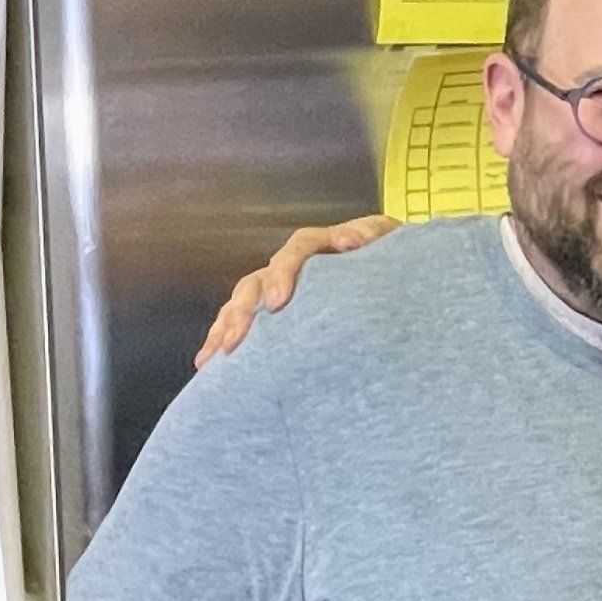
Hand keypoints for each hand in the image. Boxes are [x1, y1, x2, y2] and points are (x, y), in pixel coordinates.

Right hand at [193, 215, 400, 366]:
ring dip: (226, 328)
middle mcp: (292, 266)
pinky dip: (224, 339)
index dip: (284, 272)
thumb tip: (349, 240)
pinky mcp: (275, 312)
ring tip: (213, 356)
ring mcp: (279, 287)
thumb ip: (372, 237)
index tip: (278, 302)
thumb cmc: (390, 258)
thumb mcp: (386, 242)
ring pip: (243, 303)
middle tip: (236, 340)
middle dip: (243, 311)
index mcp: (322, 245)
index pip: (297, 250)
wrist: (393, 274)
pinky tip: (208, 363)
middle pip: (258, 281)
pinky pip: (244, 322)